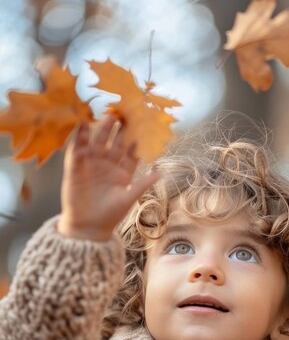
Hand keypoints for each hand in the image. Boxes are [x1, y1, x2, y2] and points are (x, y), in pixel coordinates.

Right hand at [58, 115, 159, 240]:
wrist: (88, 227)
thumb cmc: (110, 215)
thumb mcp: (128, 198)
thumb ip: (143, 184)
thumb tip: (161, 172)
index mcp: (123, 172)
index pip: (131, 151)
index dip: (137, 139)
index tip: (144, 124)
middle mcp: (108, 165)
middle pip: (115, 142)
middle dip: (120, 128)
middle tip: (127, 112)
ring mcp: (92, 164)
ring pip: (98, 142)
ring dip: (103, 129)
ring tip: (109, 114)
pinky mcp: (76, 167)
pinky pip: (78, 149)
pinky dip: (79, 137)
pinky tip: (82, 124)